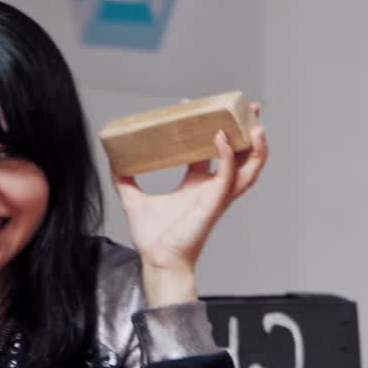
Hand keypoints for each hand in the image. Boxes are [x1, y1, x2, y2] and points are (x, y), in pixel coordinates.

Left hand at [113, 104, 267, 301]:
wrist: (157, 260)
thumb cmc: (153, 238)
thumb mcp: (133, 198)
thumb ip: (125, 178)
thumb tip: (112, 158)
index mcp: (198, 187)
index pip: (211, 152)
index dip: (207, 129)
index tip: (196, 108)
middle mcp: (212, 190)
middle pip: (240, 158)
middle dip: (248, 134)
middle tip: (250, 110)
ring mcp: (216, 197)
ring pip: (247, 170)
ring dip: (255, 148)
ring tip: (255, 125)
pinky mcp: (213, 204)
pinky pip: (226, 177)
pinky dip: (226, 157)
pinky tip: (219, 138)